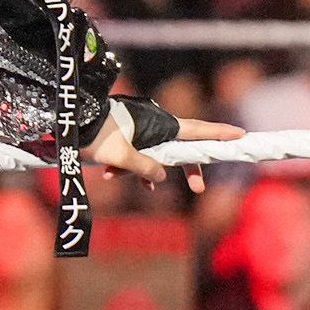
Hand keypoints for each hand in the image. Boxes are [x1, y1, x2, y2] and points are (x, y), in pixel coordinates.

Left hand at [83, 103, 233, 177]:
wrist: (68, 121)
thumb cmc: (96, 136)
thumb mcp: (122, 156)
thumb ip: (146, 169)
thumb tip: (162, 176)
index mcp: (158, 123)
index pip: (196, 129)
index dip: (219, 134)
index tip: (240, 135)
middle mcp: (152, 122)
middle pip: (178, 147)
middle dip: (185, 168)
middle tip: (198, 188)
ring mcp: (139, 127)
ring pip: (154, 152)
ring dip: (147, 170)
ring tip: (138, 184)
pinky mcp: (125, 132)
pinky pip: (135, 151)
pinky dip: (128, 164)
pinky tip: (111, 174)